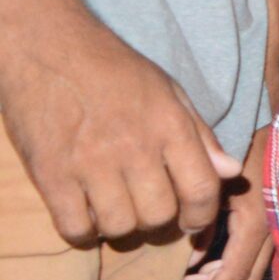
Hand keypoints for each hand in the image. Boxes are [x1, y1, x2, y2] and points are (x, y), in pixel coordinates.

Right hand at [0, 13, 237, 245]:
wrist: (47, 47)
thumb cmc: (113, 69)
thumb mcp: (168, 92)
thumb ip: (200, 136)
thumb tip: (229, 173)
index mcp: (169, 126)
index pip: (201, 190)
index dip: (202, 216)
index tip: (192, 221)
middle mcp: (134, 148)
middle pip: (159, 215)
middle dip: (159, 222)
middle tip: (147, 209)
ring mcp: (90, 164)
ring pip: (120, 226)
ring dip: (121, 227)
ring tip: (115, 209)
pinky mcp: (50, 175)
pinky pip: (74, 228)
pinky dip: (83, 232)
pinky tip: (84, 214)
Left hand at [174, 131, 273, 279]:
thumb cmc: (244, 147)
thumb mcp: (216, 184)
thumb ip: (204, 222)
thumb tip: (190, 262)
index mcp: (258, 223)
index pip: (235, 274)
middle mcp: (273, 229)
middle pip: (244, 278)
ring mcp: (278, 225)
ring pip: (249, 268)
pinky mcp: (275, 219)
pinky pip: (252, 252)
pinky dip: (228, 264)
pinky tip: (205, 264)